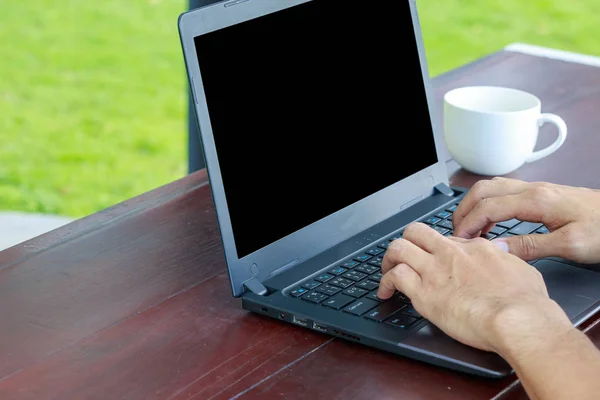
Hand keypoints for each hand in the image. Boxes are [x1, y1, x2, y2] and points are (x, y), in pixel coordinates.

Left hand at [377, 222, 571, 353]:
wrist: (519, 319)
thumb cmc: (526, 302)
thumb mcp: (522, 268)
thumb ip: (508, 257)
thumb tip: (503, 252)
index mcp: (474, 248)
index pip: (446, 239)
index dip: (437, 249)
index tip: (435, 260)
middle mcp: (451, 254)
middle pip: (416, 232)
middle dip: (406, 241)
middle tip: (403, 256)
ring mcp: (435, 271)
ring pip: (398, 248)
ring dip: (389, 259)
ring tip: (387, 271)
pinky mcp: (424, 293)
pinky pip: (394, 277)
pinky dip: (384, 283)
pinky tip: (385, 293)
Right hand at [453, 177, 599, 262]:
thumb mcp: (569, 245)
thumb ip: (529, 246)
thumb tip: (495, 248)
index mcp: (536, 201)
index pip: (488, 207)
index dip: (468, 223)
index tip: (459, 240)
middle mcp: (532, 189)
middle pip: (483, 190)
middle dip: (464, 210)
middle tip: (457, 233)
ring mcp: (536, 189)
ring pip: (491, 187)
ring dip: (474, 204)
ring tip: (469, 227)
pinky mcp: (541, 194)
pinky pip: (502, 191)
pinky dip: (487, 204)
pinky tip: (490, 221)